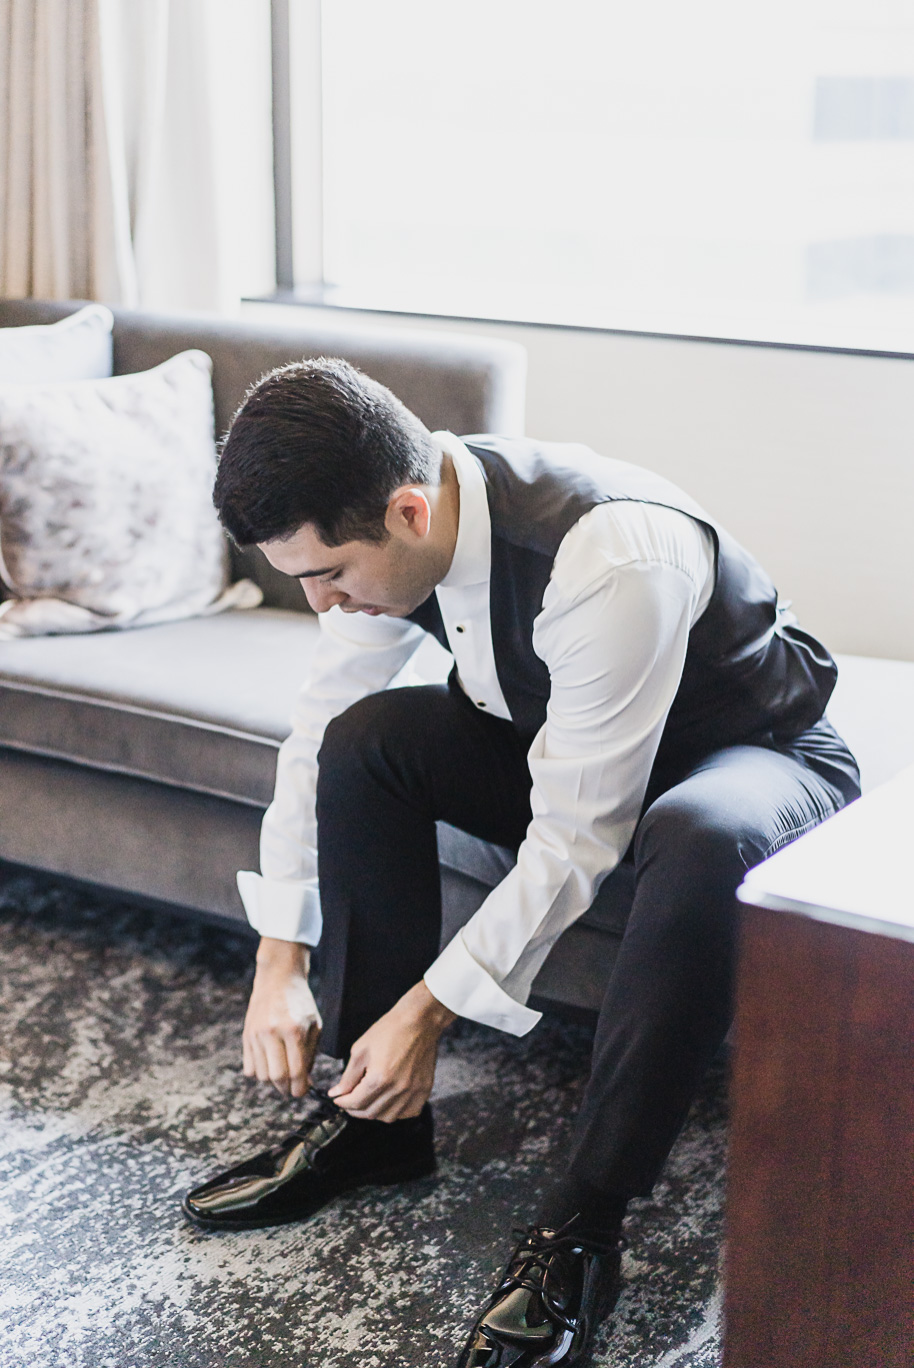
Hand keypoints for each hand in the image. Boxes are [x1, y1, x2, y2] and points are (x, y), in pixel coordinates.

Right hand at [243, 938, 321, 1097]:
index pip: (296, 1071)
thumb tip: (305, 1083)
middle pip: (277, 1077)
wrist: (278, 979)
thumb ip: (310, 1055)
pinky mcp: (246, 1036)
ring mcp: (256, 1034)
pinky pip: (249, 1067)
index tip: (302, 1092)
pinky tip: (270, 1063)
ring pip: (262, 1075)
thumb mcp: (314, 1025)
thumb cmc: (300, 1003)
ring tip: (282, 1072)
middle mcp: (272, 1033)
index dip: (300, 1088)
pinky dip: (260, 1072)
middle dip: (286, 1089)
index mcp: (294, 1030)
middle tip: (292, 1089)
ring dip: (273, 1081)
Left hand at [328, 981, 456, 1121]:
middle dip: (355, 1109)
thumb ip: (348, 1076)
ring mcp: (413, 1091)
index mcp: (379, 1079)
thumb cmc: (389, 1030)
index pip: (355, 1103)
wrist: (419, 1021)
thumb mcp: (361, 1050)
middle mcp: (397, 1089)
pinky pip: (408, 1112)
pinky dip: (397, 1111)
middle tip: (350, 1100)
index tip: (338, 1099)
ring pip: (388, 1117)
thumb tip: (336, 1093)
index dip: (342, 1103)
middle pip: (370, 1113)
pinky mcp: (424, 1090)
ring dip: (375, 1112)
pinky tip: (390, 1100)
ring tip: (369, 1099)